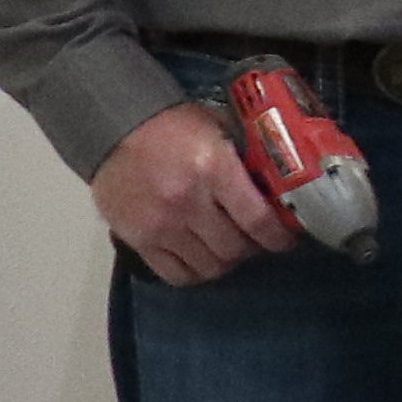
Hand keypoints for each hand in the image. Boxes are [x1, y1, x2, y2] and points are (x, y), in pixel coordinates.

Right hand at [91, 101, 298, 287]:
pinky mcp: (137, 240)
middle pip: (234, 250)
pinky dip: (194, 272)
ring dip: (225, 261)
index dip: (278, 237)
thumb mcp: (217, 129)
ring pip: (209, 267)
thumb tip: (279, 188)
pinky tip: (200, 256)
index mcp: (213, 169)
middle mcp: (187, 202)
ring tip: (226, 247)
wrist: (114, 127)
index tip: (287, 239)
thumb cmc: (173, 126)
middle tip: (253, 239)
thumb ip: (246, 159)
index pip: (257, 220)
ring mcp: (160, 225)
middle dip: (251, 248)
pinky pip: (176, 275)